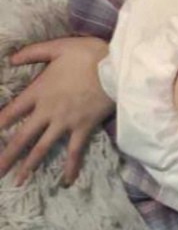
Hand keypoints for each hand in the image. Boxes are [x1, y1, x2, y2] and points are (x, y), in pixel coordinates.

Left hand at [0, 37, 113, 188]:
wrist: (116, 67)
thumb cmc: (87, 54)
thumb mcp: (57, 47)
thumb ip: (33, 52)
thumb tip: (9, 59)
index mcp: (38, 91)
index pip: (11, 112)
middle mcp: (48, 111)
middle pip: (22, 138)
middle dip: (7, 156)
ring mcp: (65, 123)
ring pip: (42, 148)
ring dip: (28, 166)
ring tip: (17, 182)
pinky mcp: (83, 128)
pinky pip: (75, 152)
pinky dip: (70, 167)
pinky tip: (66, 182)